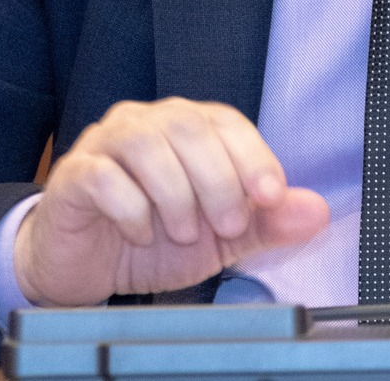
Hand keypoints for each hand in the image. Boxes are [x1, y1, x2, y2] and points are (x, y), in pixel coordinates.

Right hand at [13, 97, 328, 304]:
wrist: (85, 269)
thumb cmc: (152, 242)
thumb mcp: (218, 239)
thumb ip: (265, 224)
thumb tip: (316, 210)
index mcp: (185, 129)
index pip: (226, 121)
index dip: (253, 155)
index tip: (270, 197)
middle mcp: (144, 123)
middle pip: (187, 125)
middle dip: (218, 179)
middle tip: (227, 227)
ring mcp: (104, 144)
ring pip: (145, 143)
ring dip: (176, 194)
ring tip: (185, 234)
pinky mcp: (73, 176)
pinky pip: (103, 176)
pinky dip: (132, 209)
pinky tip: (141, 234)